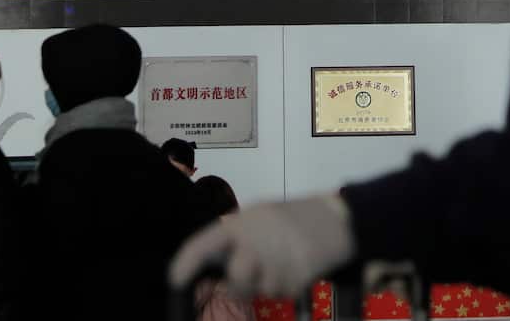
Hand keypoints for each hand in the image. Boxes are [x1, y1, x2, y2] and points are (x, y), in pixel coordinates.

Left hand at [170, 194, 356, 297]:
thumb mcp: (258, 217)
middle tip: (253, 273)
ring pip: (260, 289)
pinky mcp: (298, 276)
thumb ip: (235, 239)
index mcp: (242, 222)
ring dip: (268, 284)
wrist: (334, 219)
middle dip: (242, 284)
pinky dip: (287, 285)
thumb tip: (209, 265)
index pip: (204, 243)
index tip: (175, 279)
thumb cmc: (291, 218)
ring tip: (282, 261)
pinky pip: (283, 293)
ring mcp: (278, 259)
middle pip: (235, 278)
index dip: (186, 262)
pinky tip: (296, 265)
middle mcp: (256, 240)